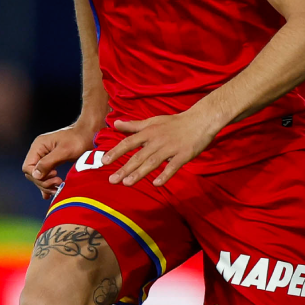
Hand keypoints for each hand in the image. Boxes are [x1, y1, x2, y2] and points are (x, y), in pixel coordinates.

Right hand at [22, 123, 96, 200]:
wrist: (89, 134)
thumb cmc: (78, 140)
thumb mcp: (63, 151)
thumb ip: (48, 162)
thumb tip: (35, 175)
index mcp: (38, 146)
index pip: (28, 167)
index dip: (38, 175)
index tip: (54, 175)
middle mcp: (39, 151)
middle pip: (33, 173)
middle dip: (43, 181)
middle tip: (58, 183)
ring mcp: (45, 157)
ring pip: (39, 176)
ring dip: (47, 185)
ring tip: (59, 187)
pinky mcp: (52, 161)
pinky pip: (45, 175)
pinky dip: (48, 184)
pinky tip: (52, 192)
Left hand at [102, 111, 220, 186]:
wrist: (200, 120)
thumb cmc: (175, 122)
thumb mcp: (152, 120)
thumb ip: (133, 125)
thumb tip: (115, 124)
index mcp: (149, 132)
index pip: (128, 142)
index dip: (116, 152)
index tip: (104, 162)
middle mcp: (157, 140)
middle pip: (138, 156)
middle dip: (124, 168)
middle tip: (112, 180)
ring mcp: (170, 148)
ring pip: (152, 162)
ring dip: (139, 173)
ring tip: (127, 183)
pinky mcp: (183, 155)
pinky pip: (173, 166)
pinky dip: (165, 175)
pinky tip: (156, 184)